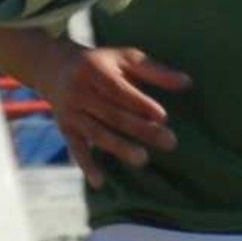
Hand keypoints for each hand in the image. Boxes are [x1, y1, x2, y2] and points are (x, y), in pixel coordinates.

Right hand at [35, 39, 191, 187]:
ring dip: (119, 147)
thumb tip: (188, 83)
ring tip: (143, 159)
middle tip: (170, 142)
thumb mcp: (125, 58)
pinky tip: (100, 182)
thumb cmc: (101, 63)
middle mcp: (79, 91)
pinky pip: (76, 148)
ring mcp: (71, 111)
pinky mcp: (65, 128)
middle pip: (112, 113)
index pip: (119, 89)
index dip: (140, 103)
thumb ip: (155, 71)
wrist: (53, 67)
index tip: (163, 116)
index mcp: (95, 69)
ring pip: (96, 132)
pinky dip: (86, 165)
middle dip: (141, 129)